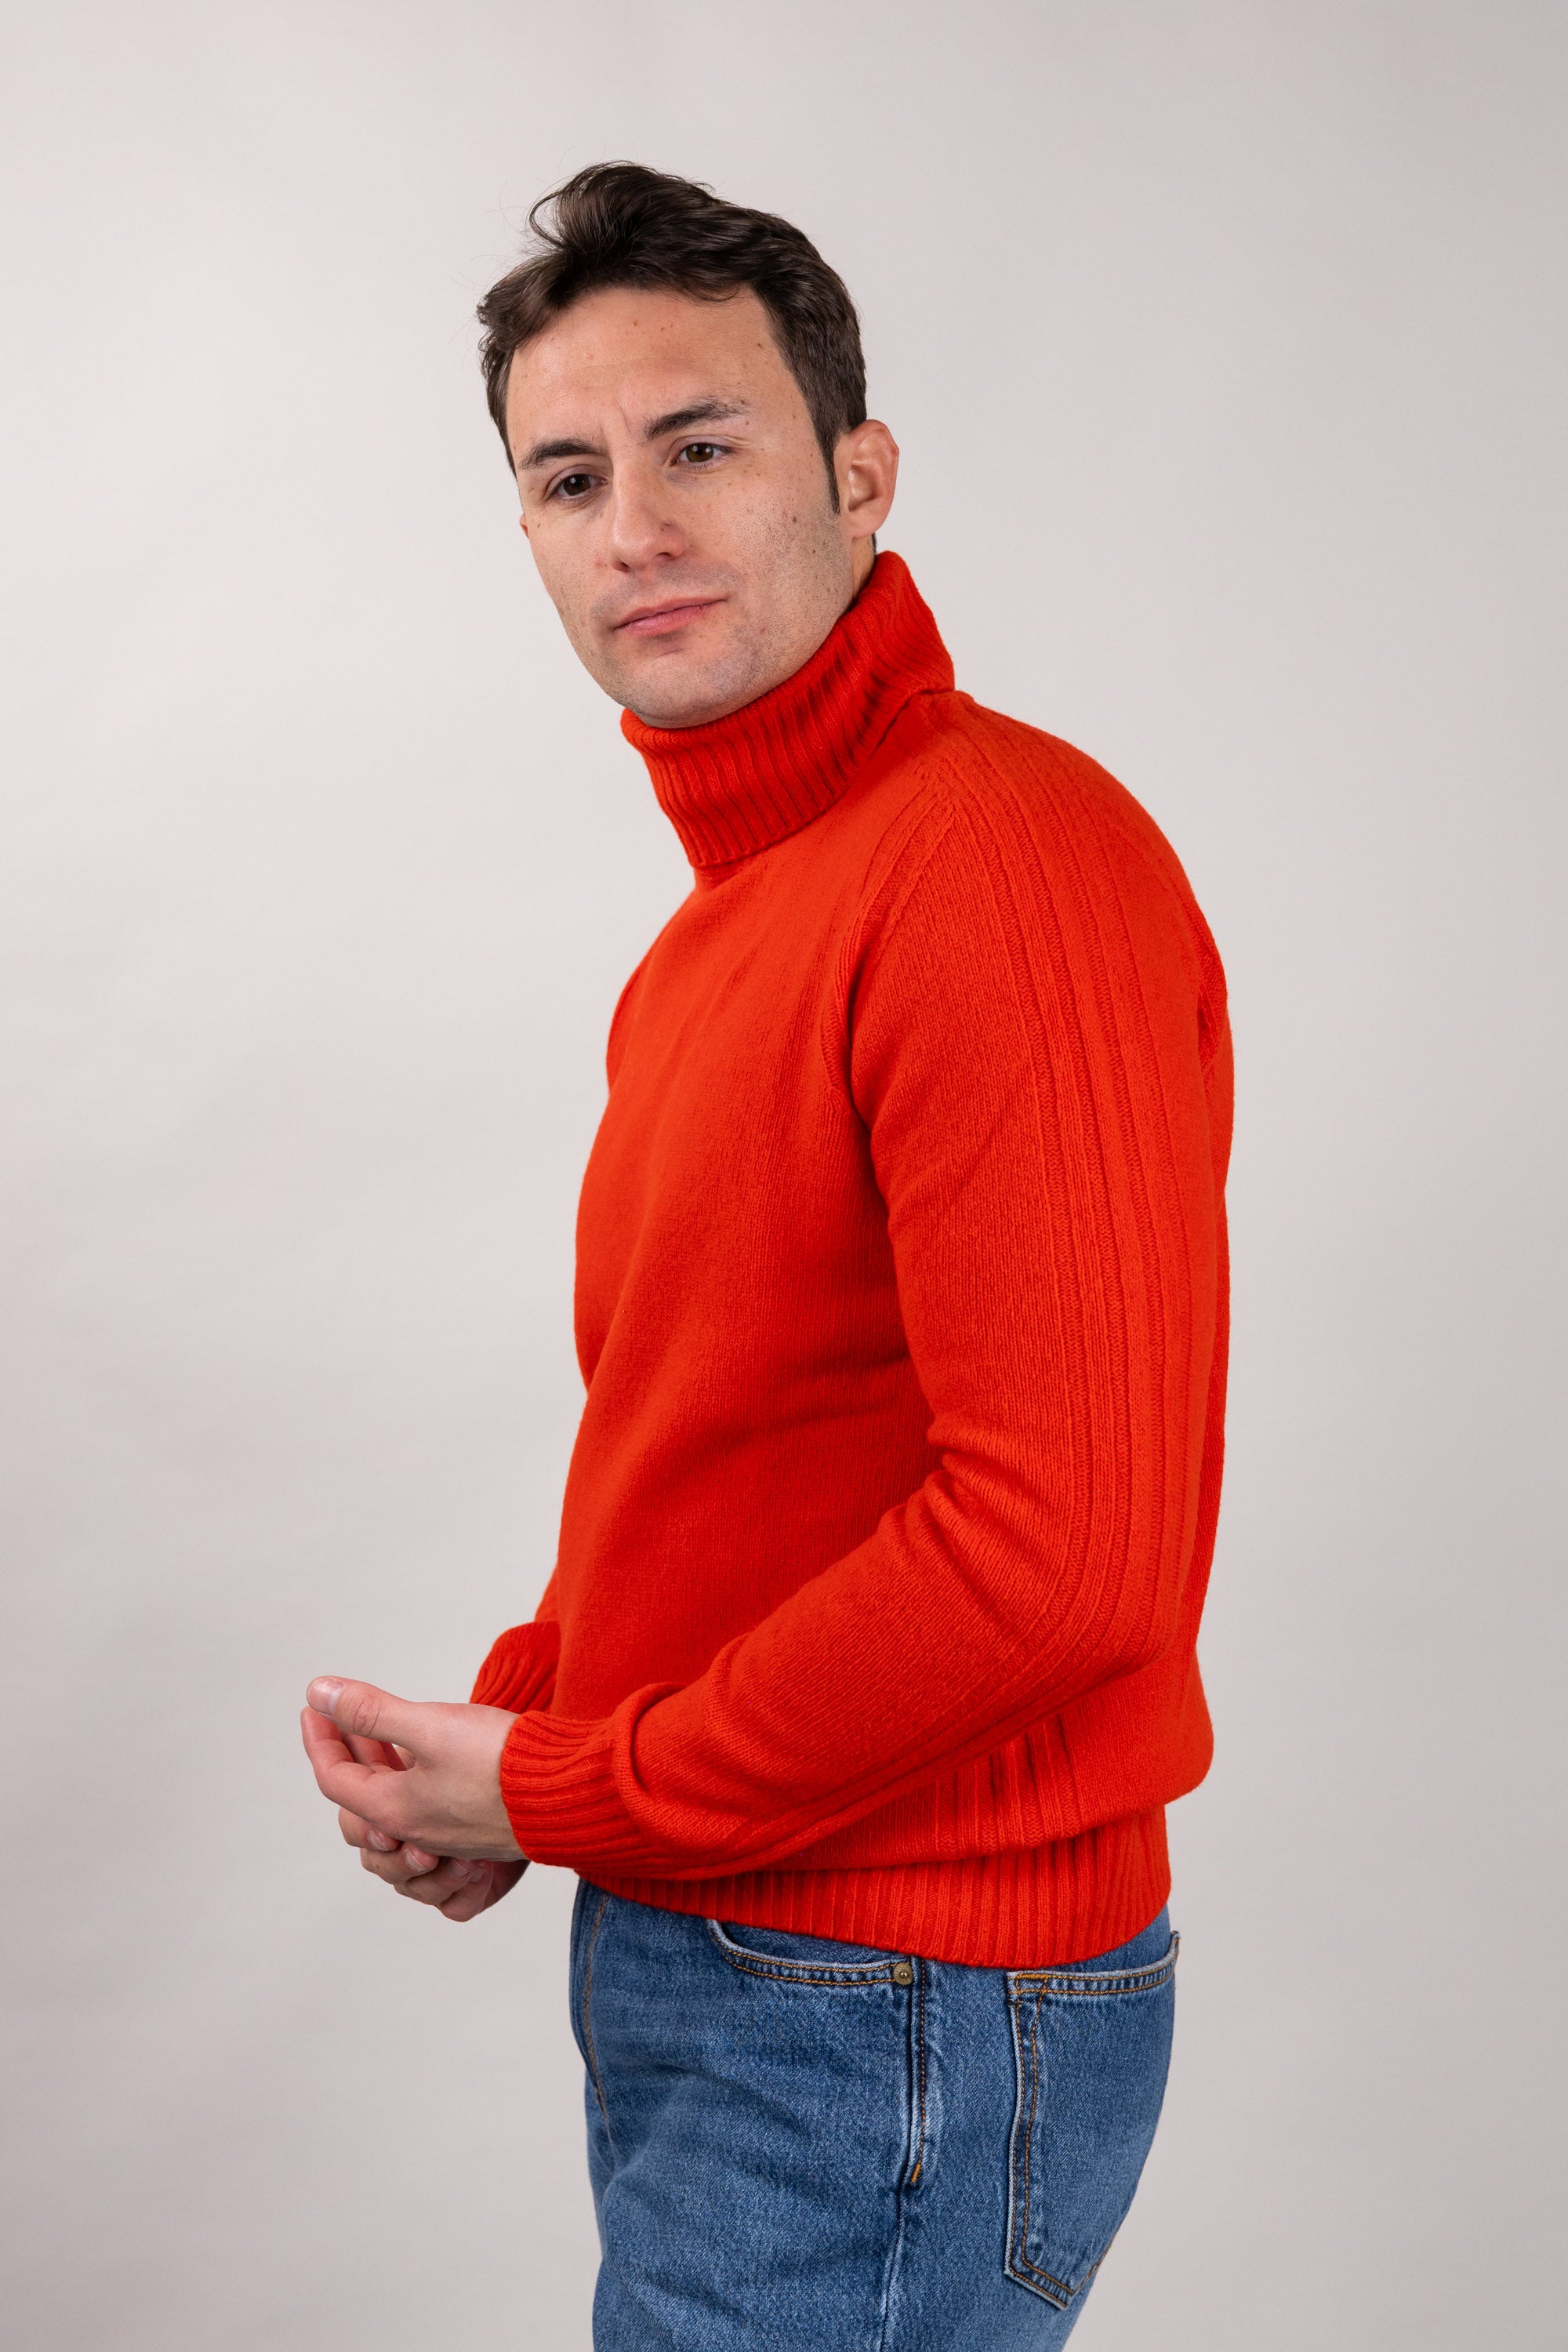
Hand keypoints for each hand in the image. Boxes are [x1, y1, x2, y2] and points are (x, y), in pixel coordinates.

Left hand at [302, 1678, 527, 1918]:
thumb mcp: (430, 1725)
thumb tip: (320, 1693)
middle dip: (347, 1748)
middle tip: (342, 1710)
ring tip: (380, 1729)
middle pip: (360, 1794)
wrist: (569, 1794)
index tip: (314, 1705)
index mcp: (394, 1811)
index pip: (334, 1778)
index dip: (319, 1738)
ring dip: (378, 1763)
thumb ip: (372, 1710)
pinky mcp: (472, 1826)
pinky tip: (424, 1754)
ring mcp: (445, 1833)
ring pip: (392, 1802)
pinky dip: (409, 1776)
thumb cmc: (504, 1763)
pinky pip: (422, 1808)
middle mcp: (415, 1830)